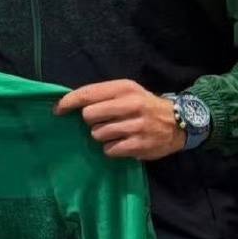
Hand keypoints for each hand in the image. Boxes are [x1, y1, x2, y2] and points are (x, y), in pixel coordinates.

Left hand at [55, 79, 184, 159]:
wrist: (179, 122)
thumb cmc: (145, 105)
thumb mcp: (128, 91)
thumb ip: (102, 95)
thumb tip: (68, 103)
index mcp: (124, 88)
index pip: (88, 93)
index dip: (68, 102)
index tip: (58, 110)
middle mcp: (130, 104)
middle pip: (89, 115)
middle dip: (91, 121)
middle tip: (103, 122)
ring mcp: (136, 125)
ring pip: (98, 134)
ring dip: (103, 136)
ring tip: (117, 133)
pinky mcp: (139, 145)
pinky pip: (110, 150)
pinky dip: (112, 149)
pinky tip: (123, 144)